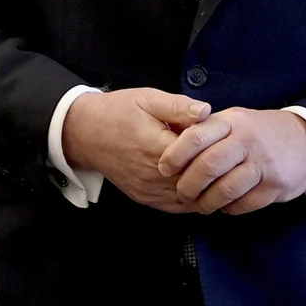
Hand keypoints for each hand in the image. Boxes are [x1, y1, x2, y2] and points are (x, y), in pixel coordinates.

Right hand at [62, 88, 211, 213]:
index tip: (220, 139)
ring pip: (190, 197)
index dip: (215, 149)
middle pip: (197, 180)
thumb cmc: (116, 112)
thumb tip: (206, 111)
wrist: (84, 132)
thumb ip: (178, 106)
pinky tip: (197, 185)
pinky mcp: (144, 198)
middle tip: (221, 156)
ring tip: (213, 171)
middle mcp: (152, 173)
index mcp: (156, 147)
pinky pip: (176, 206)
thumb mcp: (146, 99)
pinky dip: (191, 199)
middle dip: (212, 169)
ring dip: (204, 187)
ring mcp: (147, 189)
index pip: (200, 157)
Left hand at [159, 108, 305, 214]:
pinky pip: (245, 203)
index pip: (196, 137)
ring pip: (226, 189)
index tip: (163, 168)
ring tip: (200, 205)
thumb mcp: (233, 120)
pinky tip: (224, 206)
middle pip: (208, 166)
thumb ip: (206, 130)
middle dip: (188, 184)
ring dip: (207, 202)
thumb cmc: (257, 132)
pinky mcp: (276, 185)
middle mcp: (247, 140)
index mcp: (231, 122)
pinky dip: (230, 208)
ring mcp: (263, 163)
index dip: (175, 155)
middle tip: (181, 193)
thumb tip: (168, 147)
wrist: (305, 140)